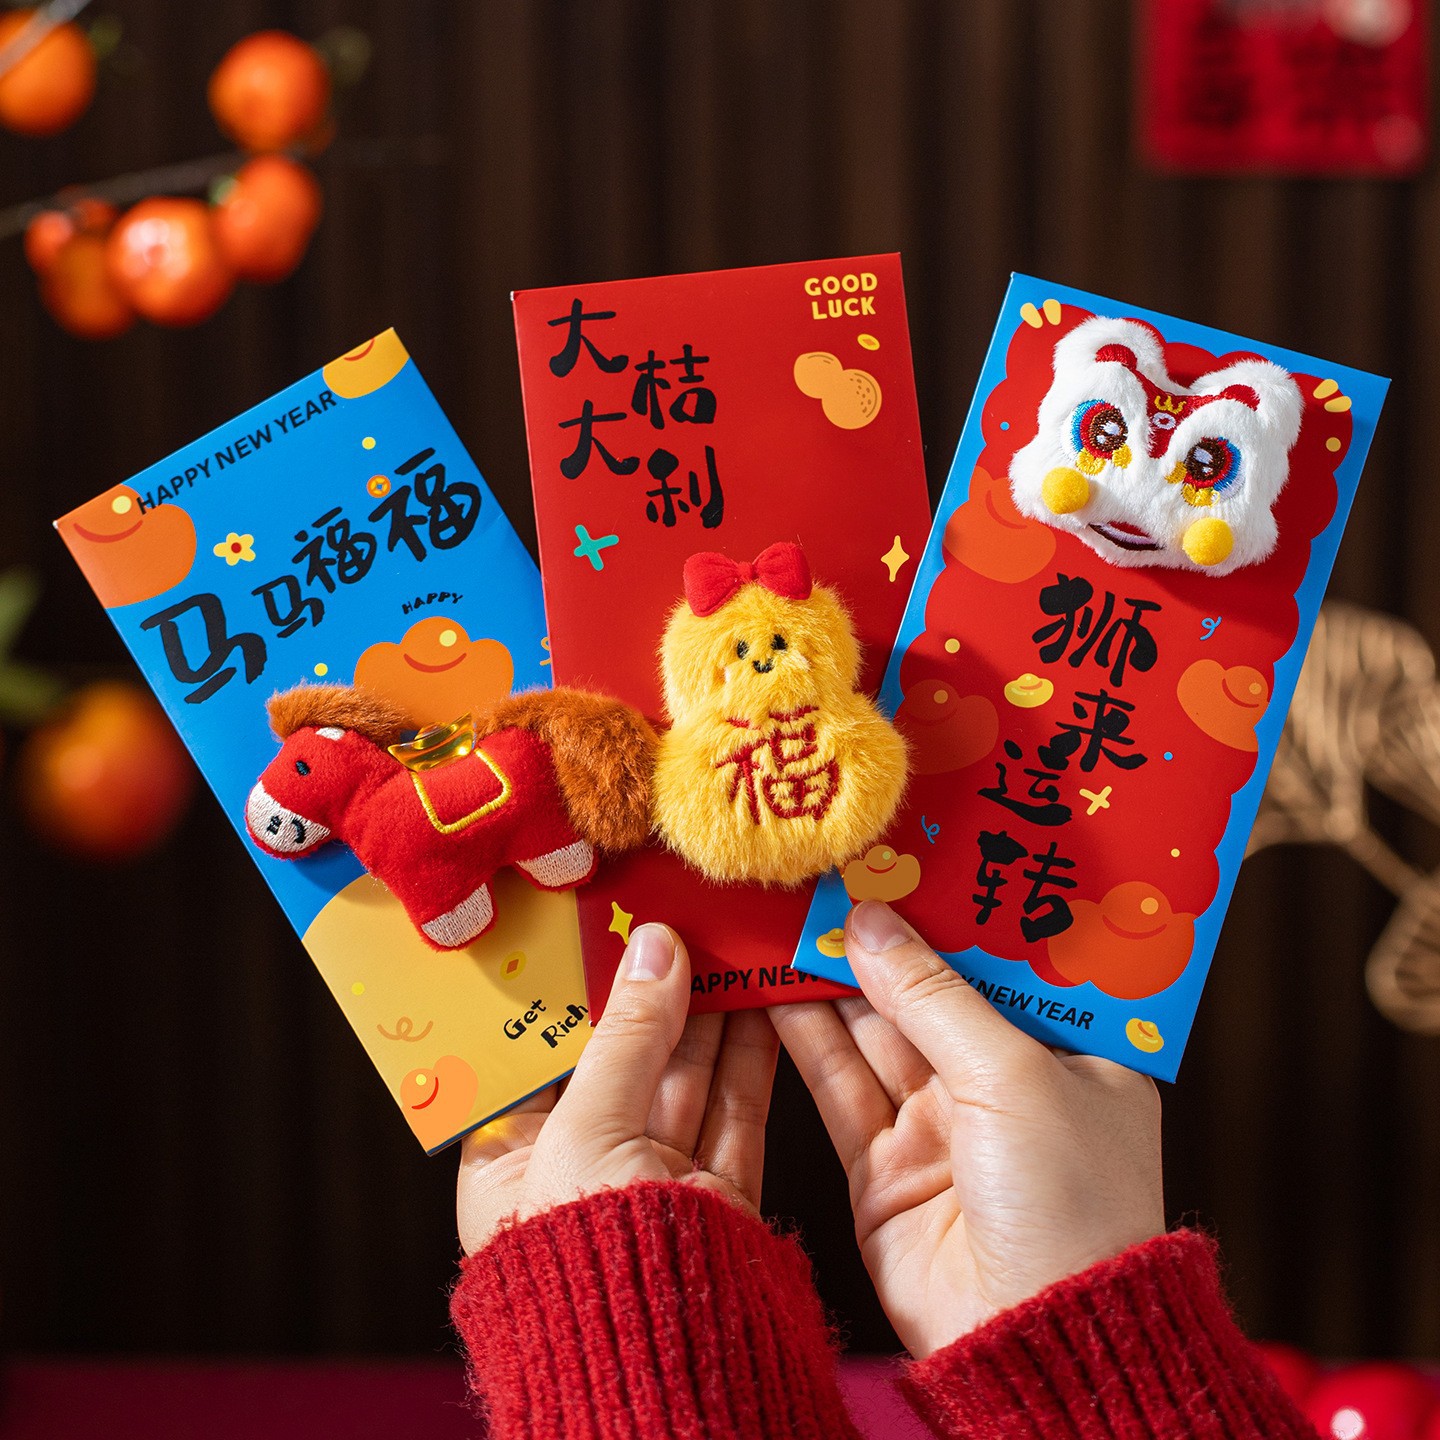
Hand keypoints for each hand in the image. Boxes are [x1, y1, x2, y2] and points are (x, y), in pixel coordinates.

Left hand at [457, 923, 778, 1256]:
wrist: (663, 1372)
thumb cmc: (582, 1261)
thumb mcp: (587, 1128)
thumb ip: (627, 1034)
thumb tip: (654, 950)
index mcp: (513, 1163)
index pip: (540, 1058)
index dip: (572, 994)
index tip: (603, 933)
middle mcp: (581, 1172)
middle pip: (619, 1061)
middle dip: (652, 993)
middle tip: (680, 926)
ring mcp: (650, 1185)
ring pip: (683, 1079)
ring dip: (708, 1014)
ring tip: (727, 947)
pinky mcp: (713, 1198)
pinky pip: (732, 1113)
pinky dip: (748, 1057)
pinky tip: (760, 1004)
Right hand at [771, 900, 1163, 1359]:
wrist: (1035, 1343)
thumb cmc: (1069, 1203)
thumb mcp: (1012, 1075)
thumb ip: (934, 996)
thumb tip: (869, 925)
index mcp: (1067, 1054)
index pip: (1004, 960)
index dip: (952, 908)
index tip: (900, 854)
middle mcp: (1003, 1084)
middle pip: (929, 991)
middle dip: (877, 938)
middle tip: (823, 877)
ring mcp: (940, 1125)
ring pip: (873, 1032)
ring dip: (830, 978)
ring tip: (785, 916)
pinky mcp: (884, 1167)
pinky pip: (837, 1085)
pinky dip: (803, 1037)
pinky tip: (773, 986)